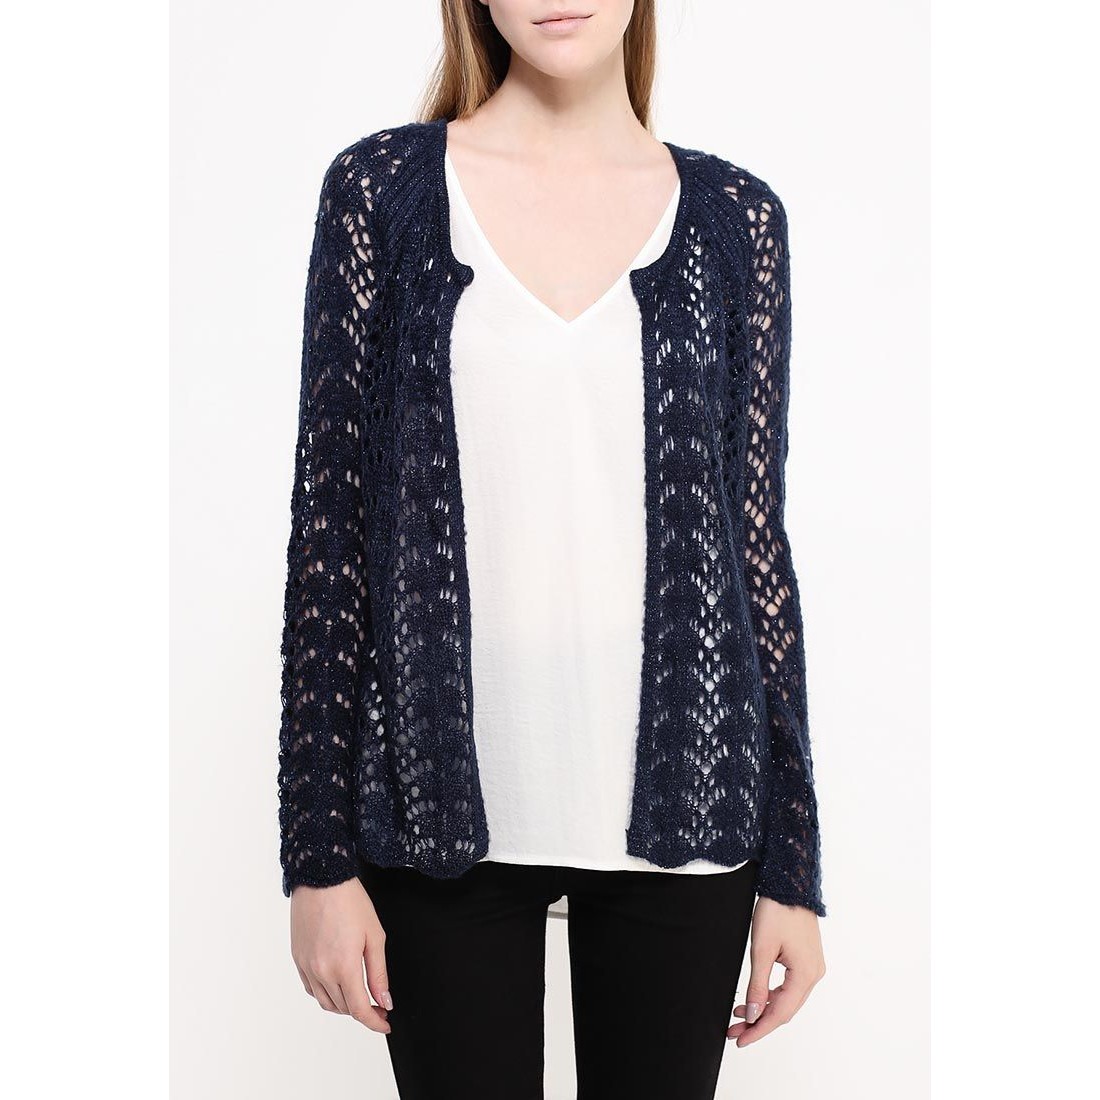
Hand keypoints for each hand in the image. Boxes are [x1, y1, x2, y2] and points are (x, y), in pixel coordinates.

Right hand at [290, 876, 392, 1032]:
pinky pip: (311, 988)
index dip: (374, 1021)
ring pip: (325, 1002)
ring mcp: (306, 966)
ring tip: (360, 996)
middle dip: (363, 1011)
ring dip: (344, 1006)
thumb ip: (379, 973)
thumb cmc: (350, 901)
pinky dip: (325, 994)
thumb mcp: (374, 936)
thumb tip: (384, 1000)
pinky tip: (337, 985)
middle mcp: (321, 971)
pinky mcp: (298, 959)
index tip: (385, 1022)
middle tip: (379, 1004)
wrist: (322, 879)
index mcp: (343, 967)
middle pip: (343, 1008)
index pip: (359, 1009)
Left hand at [727, 896, 824, 1046]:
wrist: (789, 884)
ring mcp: (812, 967)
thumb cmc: (777, 911)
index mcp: (806, 975)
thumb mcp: (761, 950)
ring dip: (763, 1008)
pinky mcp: (806, 959)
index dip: (759, 1029)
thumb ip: (757, 986)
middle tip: (733, 1030)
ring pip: (786, 999)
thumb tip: (752, 1015)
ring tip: (738, 1015)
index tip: (740, 1040)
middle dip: (758, 1021)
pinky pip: (788, 986)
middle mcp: (814, 975)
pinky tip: (754, 998)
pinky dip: (770, 994)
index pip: (780, 1013)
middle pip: (784, 1009)